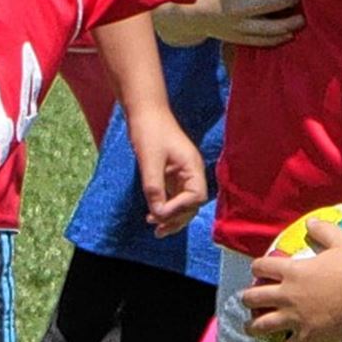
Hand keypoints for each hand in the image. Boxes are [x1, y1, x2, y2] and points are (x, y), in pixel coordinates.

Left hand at [128, 108, 207, 237]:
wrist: (145, 111)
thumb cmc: (150, 130)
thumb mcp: (150, 160)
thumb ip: (154, 188)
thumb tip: (157, 213)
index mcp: (193, 167)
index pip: (195, 197)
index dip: (179, 209)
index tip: (158, 213)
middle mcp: (192, 173)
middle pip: (192, 205)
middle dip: (176, 219)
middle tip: (158, 230)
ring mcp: (183, 175)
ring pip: (183, 204)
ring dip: (171, 217)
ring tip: (156, 229)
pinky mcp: (172, 175)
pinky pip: (174, 197)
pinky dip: (165, 208)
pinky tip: (153, 215)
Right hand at [154, 0, 302, 48]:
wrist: (188, 15)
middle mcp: (238, 8)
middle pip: (273, 4)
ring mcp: (239, 26)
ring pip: (270, 28)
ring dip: (289, 24)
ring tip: (303, 19)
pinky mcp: (238, 38)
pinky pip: (261, 41)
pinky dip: (276, 39)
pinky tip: (289, 35)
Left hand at [241, 219, 341, 341]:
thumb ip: (324, 230)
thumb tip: (310, 222)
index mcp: (292, 271)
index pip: (261, 267)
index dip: (257, 268)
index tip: (257, 270)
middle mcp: (287, 295)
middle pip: (254, 298)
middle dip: (248, 299)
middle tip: (248, 300)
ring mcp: (295, 318)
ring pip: (262, 325)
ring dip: (252, 326)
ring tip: (249, 328)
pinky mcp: (307, 337)